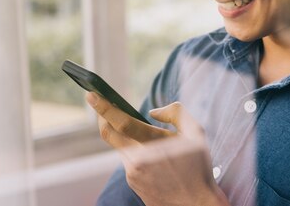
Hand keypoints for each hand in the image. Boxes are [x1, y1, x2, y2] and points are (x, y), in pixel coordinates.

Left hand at [86, 93, 229, 205]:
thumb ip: (176, 113)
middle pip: (109, 133)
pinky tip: (150, 153)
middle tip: (100, 103)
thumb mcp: (196, 133)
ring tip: (138, 130)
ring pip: (120, 146)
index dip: (104, 107)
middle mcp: (138, 159)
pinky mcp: (133, 184)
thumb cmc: (197, 167)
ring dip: (124, 135)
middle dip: (103, 116)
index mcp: (153, 144)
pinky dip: (133, 151)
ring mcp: (133, 174)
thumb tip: (153, 112)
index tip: (91, 94)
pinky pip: (128, 161)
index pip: (121, 121)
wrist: (196, 204)